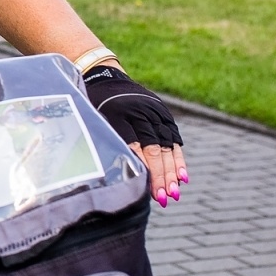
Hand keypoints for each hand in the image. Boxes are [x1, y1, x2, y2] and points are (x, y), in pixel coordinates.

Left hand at [83, 65, 186, 207]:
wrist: (106, 77)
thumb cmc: (94, 106)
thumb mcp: (93, 122)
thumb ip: (106, 146)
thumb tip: (118, 181)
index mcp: (119, 115)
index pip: (134, 146)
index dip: (142, 170)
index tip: (147, 192)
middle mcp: (140, 113)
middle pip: (153, 148)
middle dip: (160, 176)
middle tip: (165, 198)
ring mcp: (155, 113)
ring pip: (166, 146)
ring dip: (171, 172)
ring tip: (174, 193)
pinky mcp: (163, 115)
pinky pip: (174, 140)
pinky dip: (178, 160)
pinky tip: (182, 177)